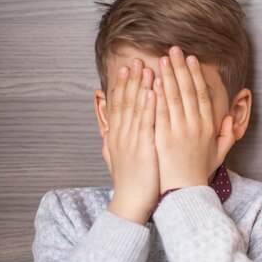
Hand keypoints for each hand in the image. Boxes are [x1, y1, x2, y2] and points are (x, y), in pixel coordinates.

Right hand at [104, 59, 159, 224]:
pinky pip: (146, 123)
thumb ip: (114, 139)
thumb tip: (108, 126)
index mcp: (117, 135)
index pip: (119, 104)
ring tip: (146, 67)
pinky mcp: (142, 149)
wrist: (130, 202)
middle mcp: (121, 134)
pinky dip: (148, 106)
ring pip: (135, 108)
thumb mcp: (116, 157)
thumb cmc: (130, 181)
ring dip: (140, 86)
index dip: (122, 85)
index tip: (127, 67)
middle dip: (131, 79)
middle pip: (125, 101)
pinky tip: (152, 91)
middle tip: (135, 59)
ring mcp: (131, 140)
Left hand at [152, 45, 235, 192]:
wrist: (184, 191)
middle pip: (187, 90)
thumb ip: (226, 136)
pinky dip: (157, 95)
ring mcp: (179, 131)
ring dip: (168, 75)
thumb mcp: (219, 154)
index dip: (195, 75)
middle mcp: (194, 125)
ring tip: (162, 58)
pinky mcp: (164, 138)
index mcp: (207, 126)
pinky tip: (153, 80)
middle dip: (180, 68)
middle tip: (173, 49)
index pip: (201, 94)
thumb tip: (230, 119)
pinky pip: (160, 111)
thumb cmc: (199, 173)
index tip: (190, 59)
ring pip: (173, 97)